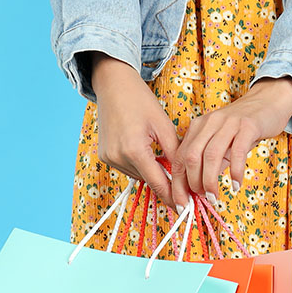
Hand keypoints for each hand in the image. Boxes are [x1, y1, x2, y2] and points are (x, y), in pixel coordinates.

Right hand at [88, 52, 180, 209]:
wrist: (112, 84)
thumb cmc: (140, 100)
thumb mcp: (164, 126)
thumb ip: (176, 156)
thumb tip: (186, 180)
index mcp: (134, 150)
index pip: (158, 183)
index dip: (173, 198)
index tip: (184, 209)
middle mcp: (118, 157)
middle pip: (149, 180)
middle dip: (165, 180)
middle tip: (180, 178)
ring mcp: (109, 158)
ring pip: (140, 176)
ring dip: (151, 171)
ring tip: (154, 150)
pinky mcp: (105, 157)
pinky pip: (129, 169)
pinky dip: (140, 165)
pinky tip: (142, 148)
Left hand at [168, 77, 291, 210]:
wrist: (266, 102)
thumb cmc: (242, 128)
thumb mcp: (220, 142)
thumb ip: (209, 161)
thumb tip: (199, 189)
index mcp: (198, 127)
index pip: (180, 157)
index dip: (179, 183)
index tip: (182, 203)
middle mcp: (210, 123)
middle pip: (191, 156)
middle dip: (193, 183)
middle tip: (202, 198)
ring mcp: (228, 124)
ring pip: (211, 155)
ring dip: (209, 180)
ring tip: (214, 197)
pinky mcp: (247, 127)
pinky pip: (237, 152)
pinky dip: (235, 172)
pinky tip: (236, 185)